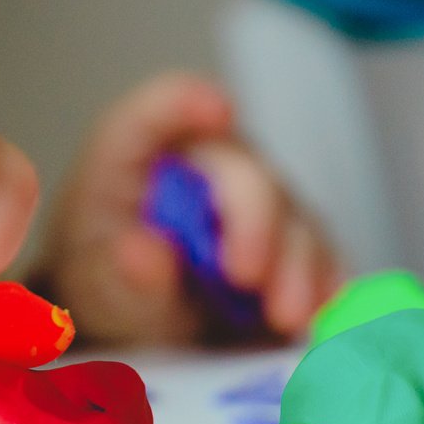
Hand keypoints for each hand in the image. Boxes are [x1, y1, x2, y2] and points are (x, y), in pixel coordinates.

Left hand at [43, 73, 337, 344]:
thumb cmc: (110, 279)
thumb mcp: (98, 283)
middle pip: (246, 172)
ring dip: (297, 266)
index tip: (216, 112)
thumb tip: (143, 252)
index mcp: (139, 152)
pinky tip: (321, 312)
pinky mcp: (294, 241)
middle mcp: (208, 162)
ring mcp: (259, 198)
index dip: (187, 104)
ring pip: (294, 216)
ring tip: (286, 316)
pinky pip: (322, 254)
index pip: (160, 110)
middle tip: (246, 276)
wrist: (142, 319)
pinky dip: (324, 283)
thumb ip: (119, 270)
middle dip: (256, 222)